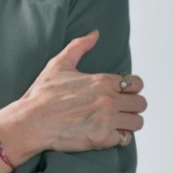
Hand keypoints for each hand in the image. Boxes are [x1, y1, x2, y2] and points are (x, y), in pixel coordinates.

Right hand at [15, 30, 145, 158]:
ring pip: (137, 122)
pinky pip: (124, 139)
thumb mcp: (59, 64)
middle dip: (132, 105)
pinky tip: (106, 131)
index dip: (131, 88)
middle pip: (141, 104)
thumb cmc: (42, 94)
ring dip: (128, 122)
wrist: (31, 121)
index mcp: (101, 81)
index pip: (136, 83)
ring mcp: (106, 120)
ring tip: (116, 121)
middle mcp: (108, 100)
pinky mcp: (101, 139)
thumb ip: (79, 46)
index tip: (121, 92)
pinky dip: (118, 136)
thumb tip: (94, 33)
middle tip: (120, 108)